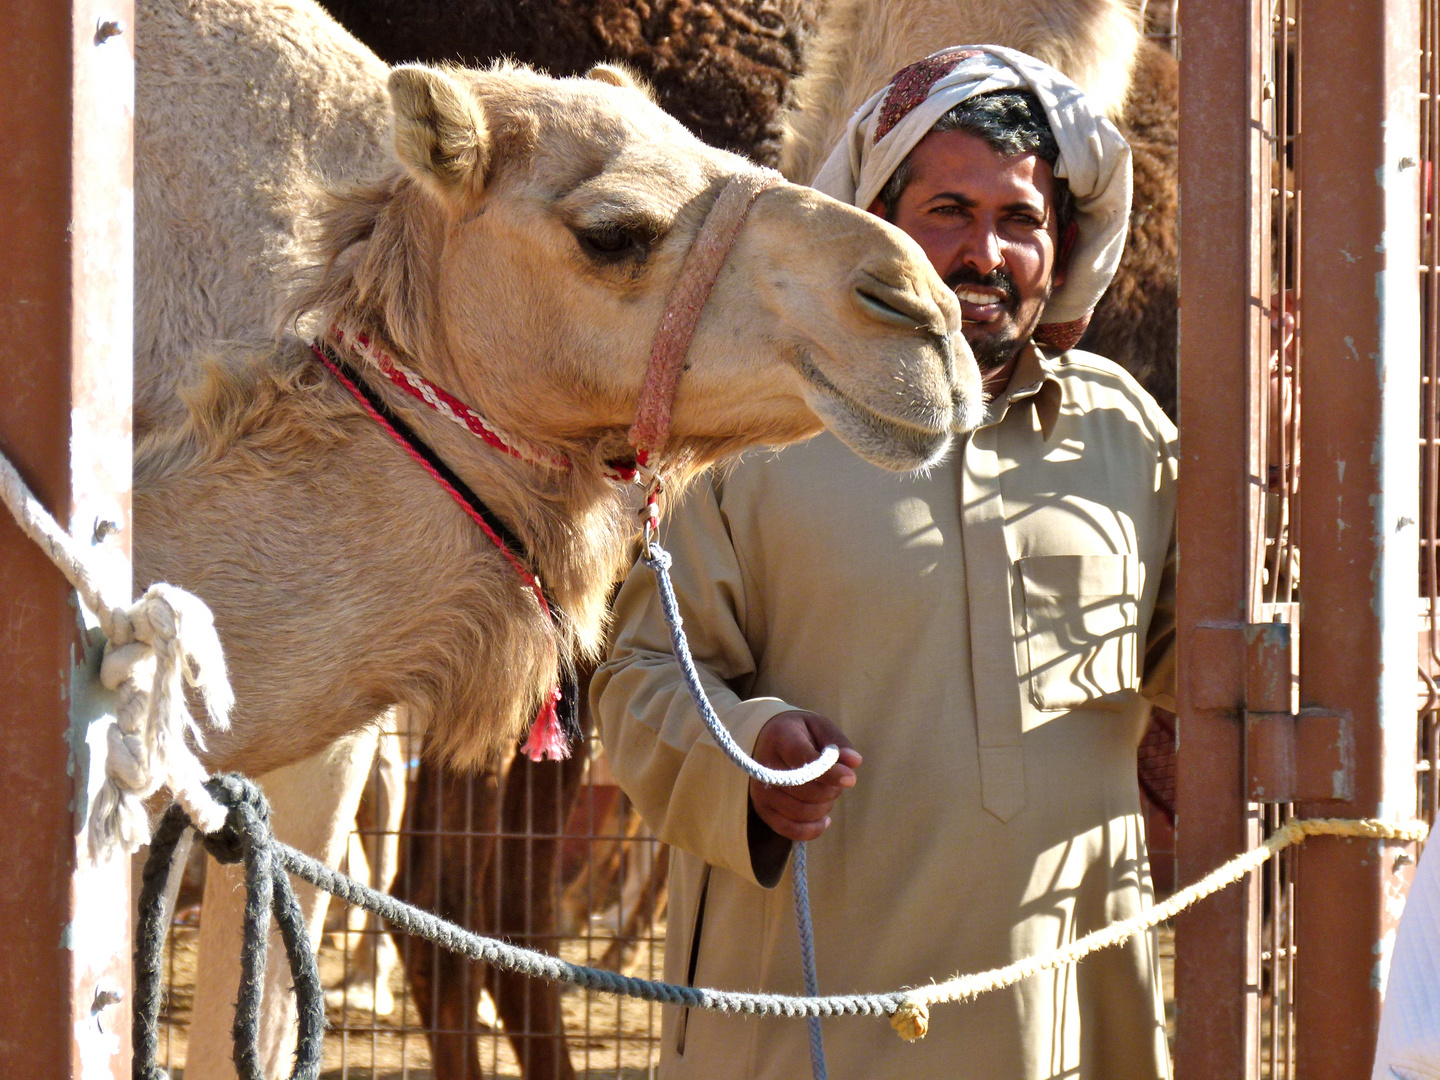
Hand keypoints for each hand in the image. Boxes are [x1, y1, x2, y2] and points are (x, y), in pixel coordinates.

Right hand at [748, 710, 861, 842]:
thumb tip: (854, 762)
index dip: (829, 773)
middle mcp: (764, 765)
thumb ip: (838, 743)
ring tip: (828, 795)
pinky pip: (789, 830)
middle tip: (837, 782)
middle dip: (830, 790)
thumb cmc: (800, 733)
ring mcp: (760, 790)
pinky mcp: (762, 809)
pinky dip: (811, 829)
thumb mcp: (820, 727)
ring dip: (823, 807)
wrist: (768, 739)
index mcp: (780, 737)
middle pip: (804, 790)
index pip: (804, 760)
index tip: (850, 779)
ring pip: (800, 812)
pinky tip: (824, 819)